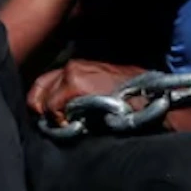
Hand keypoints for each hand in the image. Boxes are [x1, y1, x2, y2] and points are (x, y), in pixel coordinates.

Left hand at [26, 58, 148, 127]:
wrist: (150, 98)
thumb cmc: (132, 98)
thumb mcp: (104, 90)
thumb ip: (82, 95)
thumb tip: (63, 112)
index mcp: (79, 66)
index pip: (45, 81)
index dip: (40, 100)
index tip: (43, 115)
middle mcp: (73, 65)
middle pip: (40, 89)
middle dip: (43, 109)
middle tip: (53, 124)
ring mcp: (73, 73)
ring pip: (46, 101)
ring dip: (55, 117)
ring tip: (73, 126)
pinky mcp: (75, 85)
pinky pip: (54, 108)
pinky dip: (62, 121)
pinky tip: (79, 125)